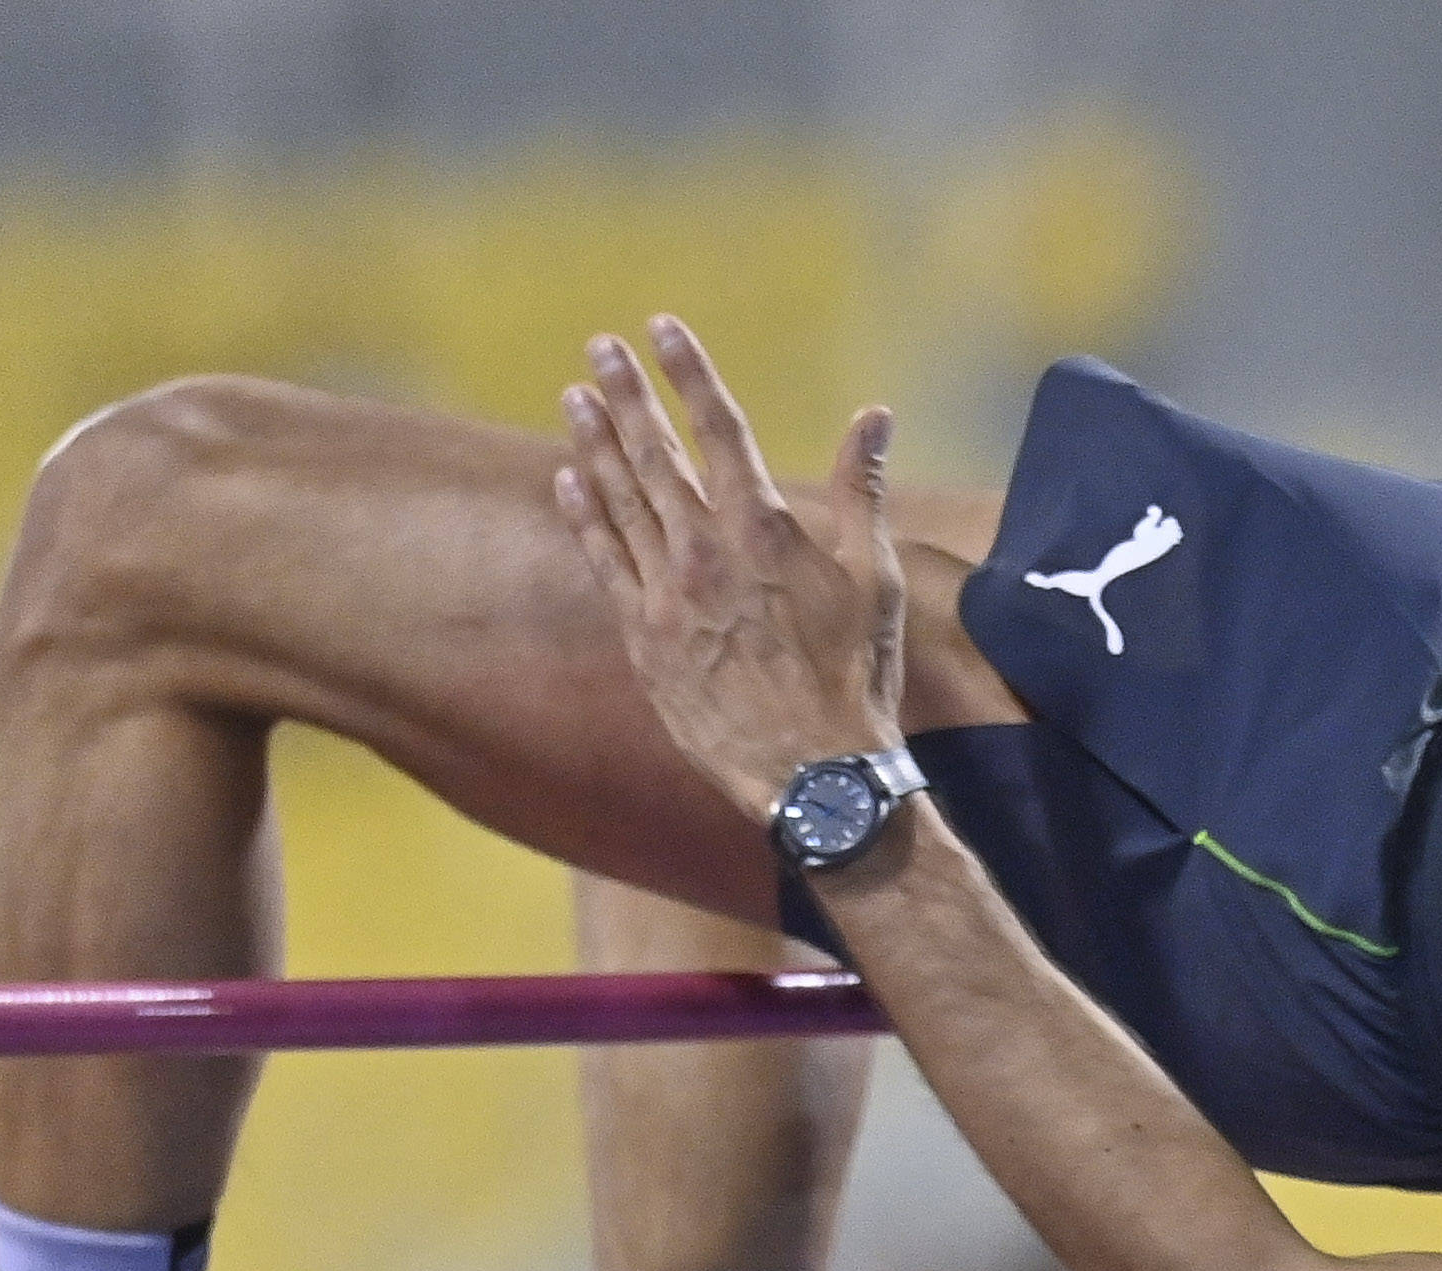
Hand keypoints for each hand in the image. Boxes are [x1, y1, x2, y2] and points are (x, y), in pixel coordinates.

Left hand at [555, 315, 904, 823]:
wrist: (812, 770)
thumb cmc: (855, 676)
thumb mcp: (873, 579)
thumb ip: (863, 490)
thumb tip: (874, 415)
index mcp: (766, 528)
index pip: (718, 429)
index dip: (689, 373)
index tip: (662, 329)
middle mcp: (706, 550)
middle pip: (654, 453)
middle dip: (626, 394)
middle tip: (599, 348)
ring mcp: (667, 592)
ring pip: (619, 498)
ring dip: (594, 443)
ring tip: (575, 398)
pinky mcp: (642, 635)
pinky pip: (603, 559)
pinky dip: (583, 515)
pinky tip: (567, 480)